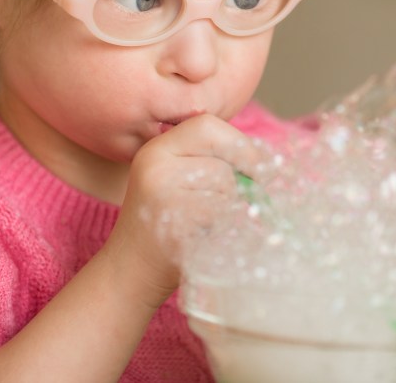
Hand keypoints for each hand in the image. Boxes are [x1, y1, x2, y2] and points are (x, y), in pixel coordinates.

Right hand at [104, 115, 266, 306]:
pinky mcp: (173, 219)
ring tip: (205, 220)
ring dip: (229, 203)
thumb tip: (264, 161)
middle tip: (252, 190)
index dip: (238, 142)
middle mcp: (154, 162)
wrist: (131, 271)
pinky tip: (201, 235)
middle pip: (221, 154)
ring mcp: (161, 190)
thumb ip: (209, 160)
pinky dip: (222, 224)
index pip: (206, 124)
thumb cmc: (166, 224)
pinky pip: (220, 211)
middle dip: (243, 171)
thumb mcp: (177, 180)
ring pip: (225, 183)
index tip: (255, 165)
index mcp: (156, 148)